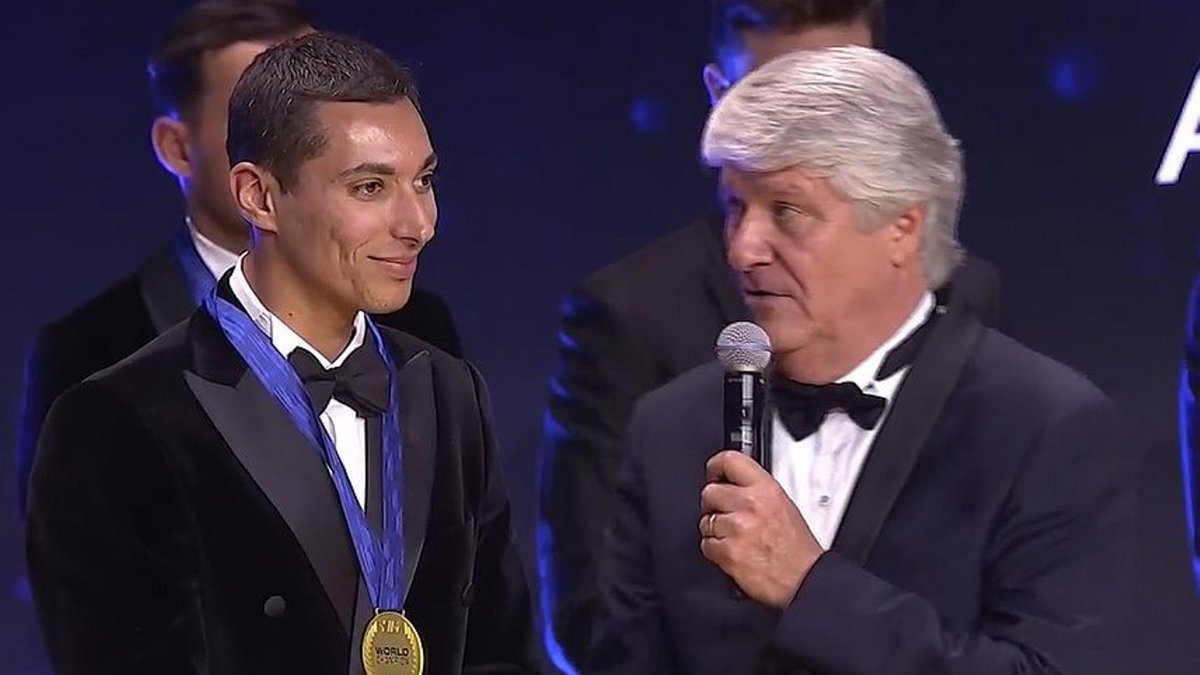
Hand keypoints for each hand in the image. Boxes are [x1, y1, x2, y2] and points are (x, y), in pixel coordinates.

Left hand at [699, 450, 823, 608]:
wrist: (804, 579)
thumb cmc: (798, 548)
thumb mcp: (784, 504)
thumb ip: (756, 489)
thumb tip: (733, 482)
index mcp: (765, 489)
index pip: (729, 461)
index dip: (716, 467)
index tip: (714, 474)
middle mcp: (749, 505)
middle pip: (709, 492)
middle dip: (713, 504)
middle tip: (724, 513)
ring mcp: (736, 528)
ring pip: (705, 520)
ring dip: (715, 529)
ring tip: (734, 537)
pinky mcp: (727, 552)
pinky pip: (706, 544)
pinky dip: (715, 549)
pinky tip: (732, 551)